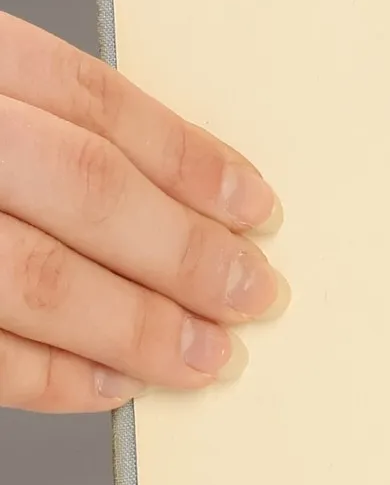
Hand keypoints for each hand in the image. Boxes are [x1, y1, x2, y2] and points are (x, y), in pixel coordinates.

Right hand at [0, 13, 284, 411]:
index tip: (258, 209)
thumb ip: (47, 128)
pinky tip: (113, 383)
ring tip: (208, 355)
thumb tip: (180, 195)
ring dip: (137, 325)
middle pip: (84, 185)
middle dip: (185, 250)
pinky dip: (52, 375)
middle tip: (256, 293)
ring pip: (36, 276)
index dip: (189, 160)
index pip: (92, 101)